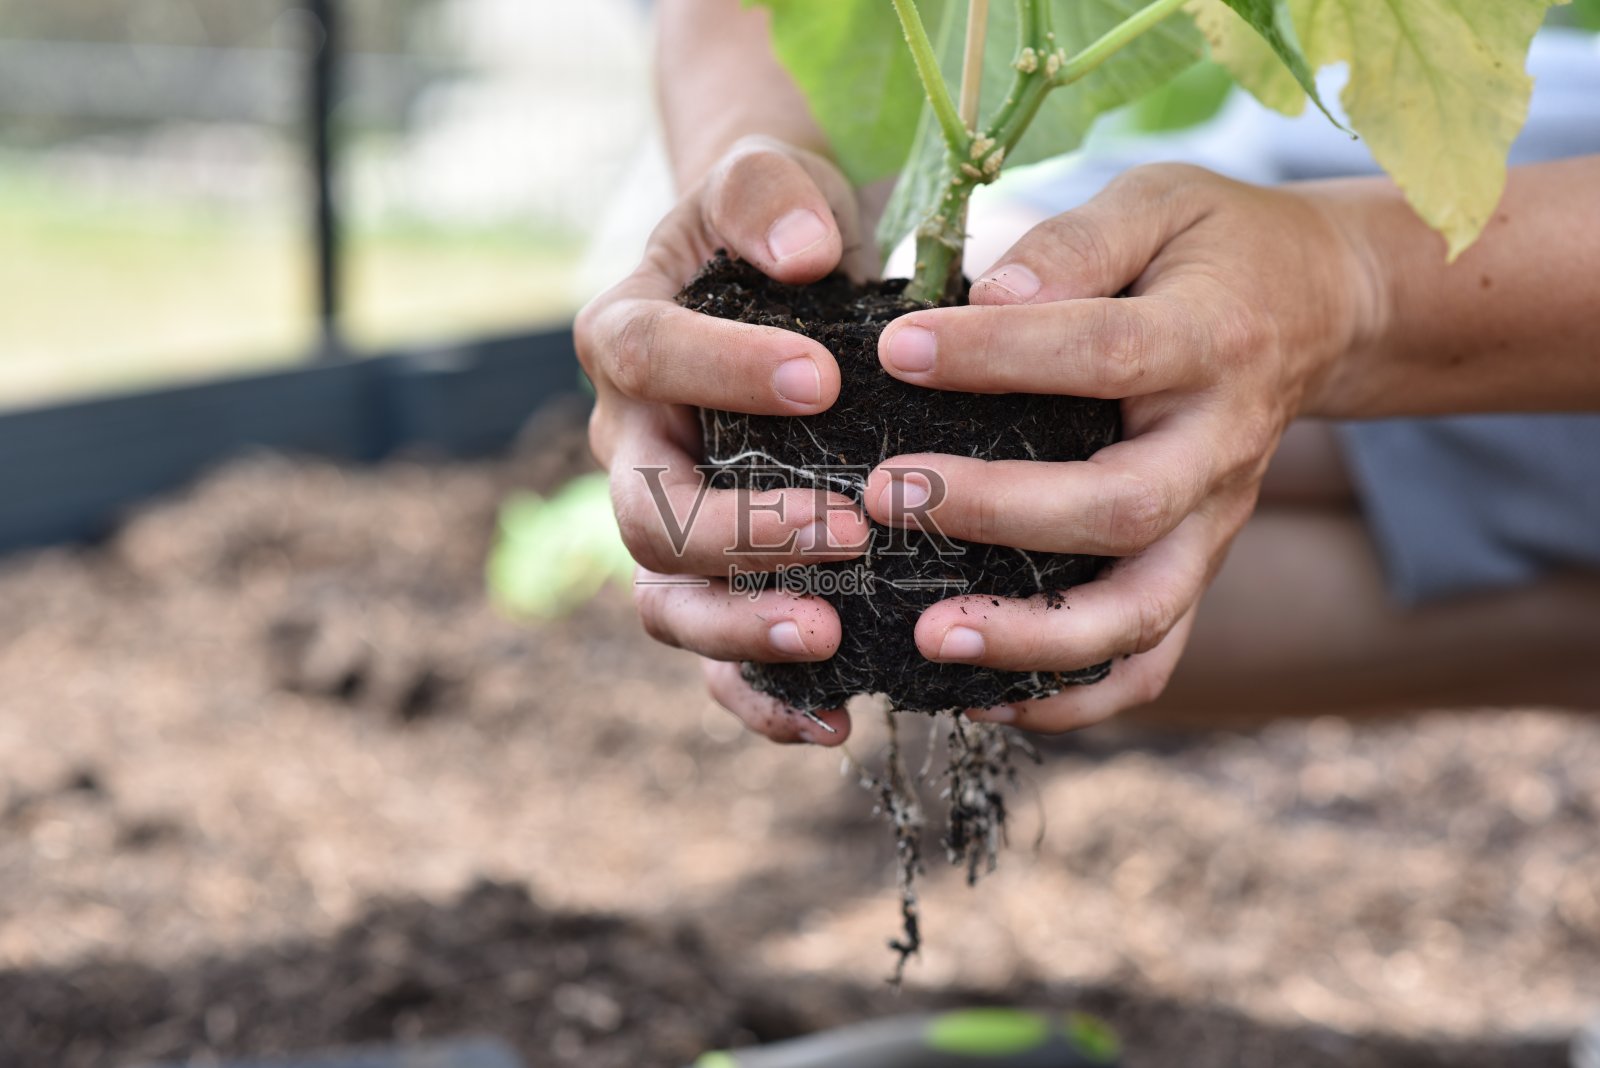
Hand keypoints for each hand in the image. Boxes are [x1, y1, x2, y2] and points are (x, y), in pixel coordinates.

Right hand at [576, 136, 874, 745]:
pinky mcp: (717, 577)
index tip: (822, 378)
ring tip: (828, 639)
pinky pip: (714, 657)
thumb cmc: (773, 227)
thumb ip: (770, 198)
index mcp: (625, 340)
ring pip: (666, 601)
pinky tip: (834, 718)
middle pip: (644, 513)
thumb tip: (802, 254)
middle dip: (739, 533)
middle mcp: (630, 442)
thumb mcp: (766, 180)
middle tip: (848, 531)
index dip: (720, 374)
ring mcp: (668, 520)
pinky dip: (760, 695)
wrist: (778, 278)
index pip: (645, 359)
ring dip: (739, 629)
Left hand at [862, 163, 1381, 732]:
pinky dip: (1077, 696)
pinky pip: (1153, 659)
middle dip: (996, 514)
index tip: (895, 351)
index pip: (1100, 354)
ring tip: (928, 635)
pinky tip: (986, 697)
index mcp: (1210, 341)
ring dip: (1035, 638)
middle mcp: (1217, 448)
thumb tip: (985, 295)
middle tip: (885, 499)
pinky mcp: (1198, 568)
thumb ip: (1076, 243)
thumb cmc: (1212, 247)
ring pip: (1142, 611)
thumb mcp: (1156, 203)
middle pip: (1119, 507)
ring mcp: (1213, 524)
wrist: (1320, 309)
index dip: (995, 356)